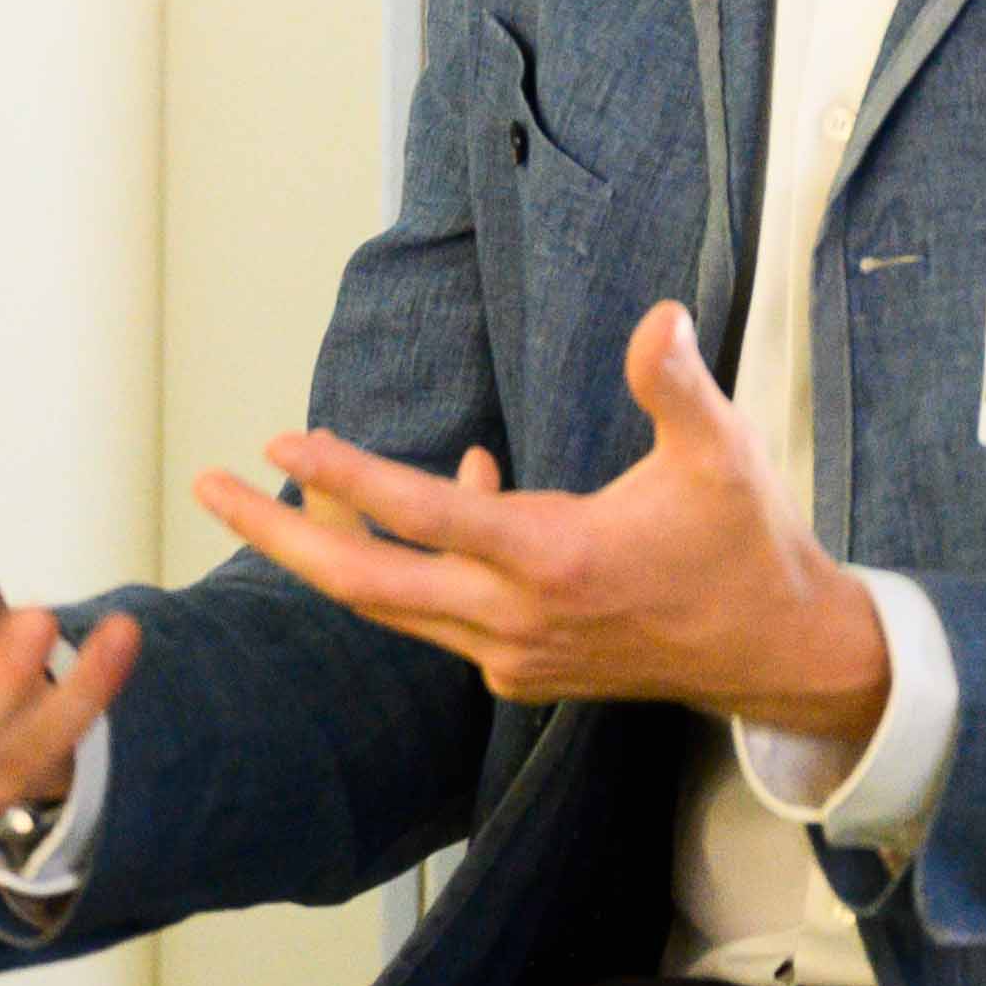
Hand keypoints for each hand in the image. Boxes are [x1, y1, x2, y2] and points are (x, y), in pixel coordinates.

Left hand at [195, 298, 887, 732]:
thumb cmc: (746, 544)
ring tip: (277, 489)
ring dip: (332, 547)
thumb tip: (657, 315)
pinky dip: (417, 559)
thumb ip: (676, 383)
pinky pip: (437, 613)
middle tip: (209, 485)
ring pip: (391, 603)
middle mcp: (515, 618)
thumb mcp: (720, 453)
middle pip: (365, 583)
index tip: (281, 440)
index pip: (423, 516)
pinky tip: (463, 490)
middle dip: (279, 535)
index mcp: (553, 560)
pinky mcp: (519, 670)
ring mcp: (511, 653)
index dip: (346, 476)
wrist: (776, 652)